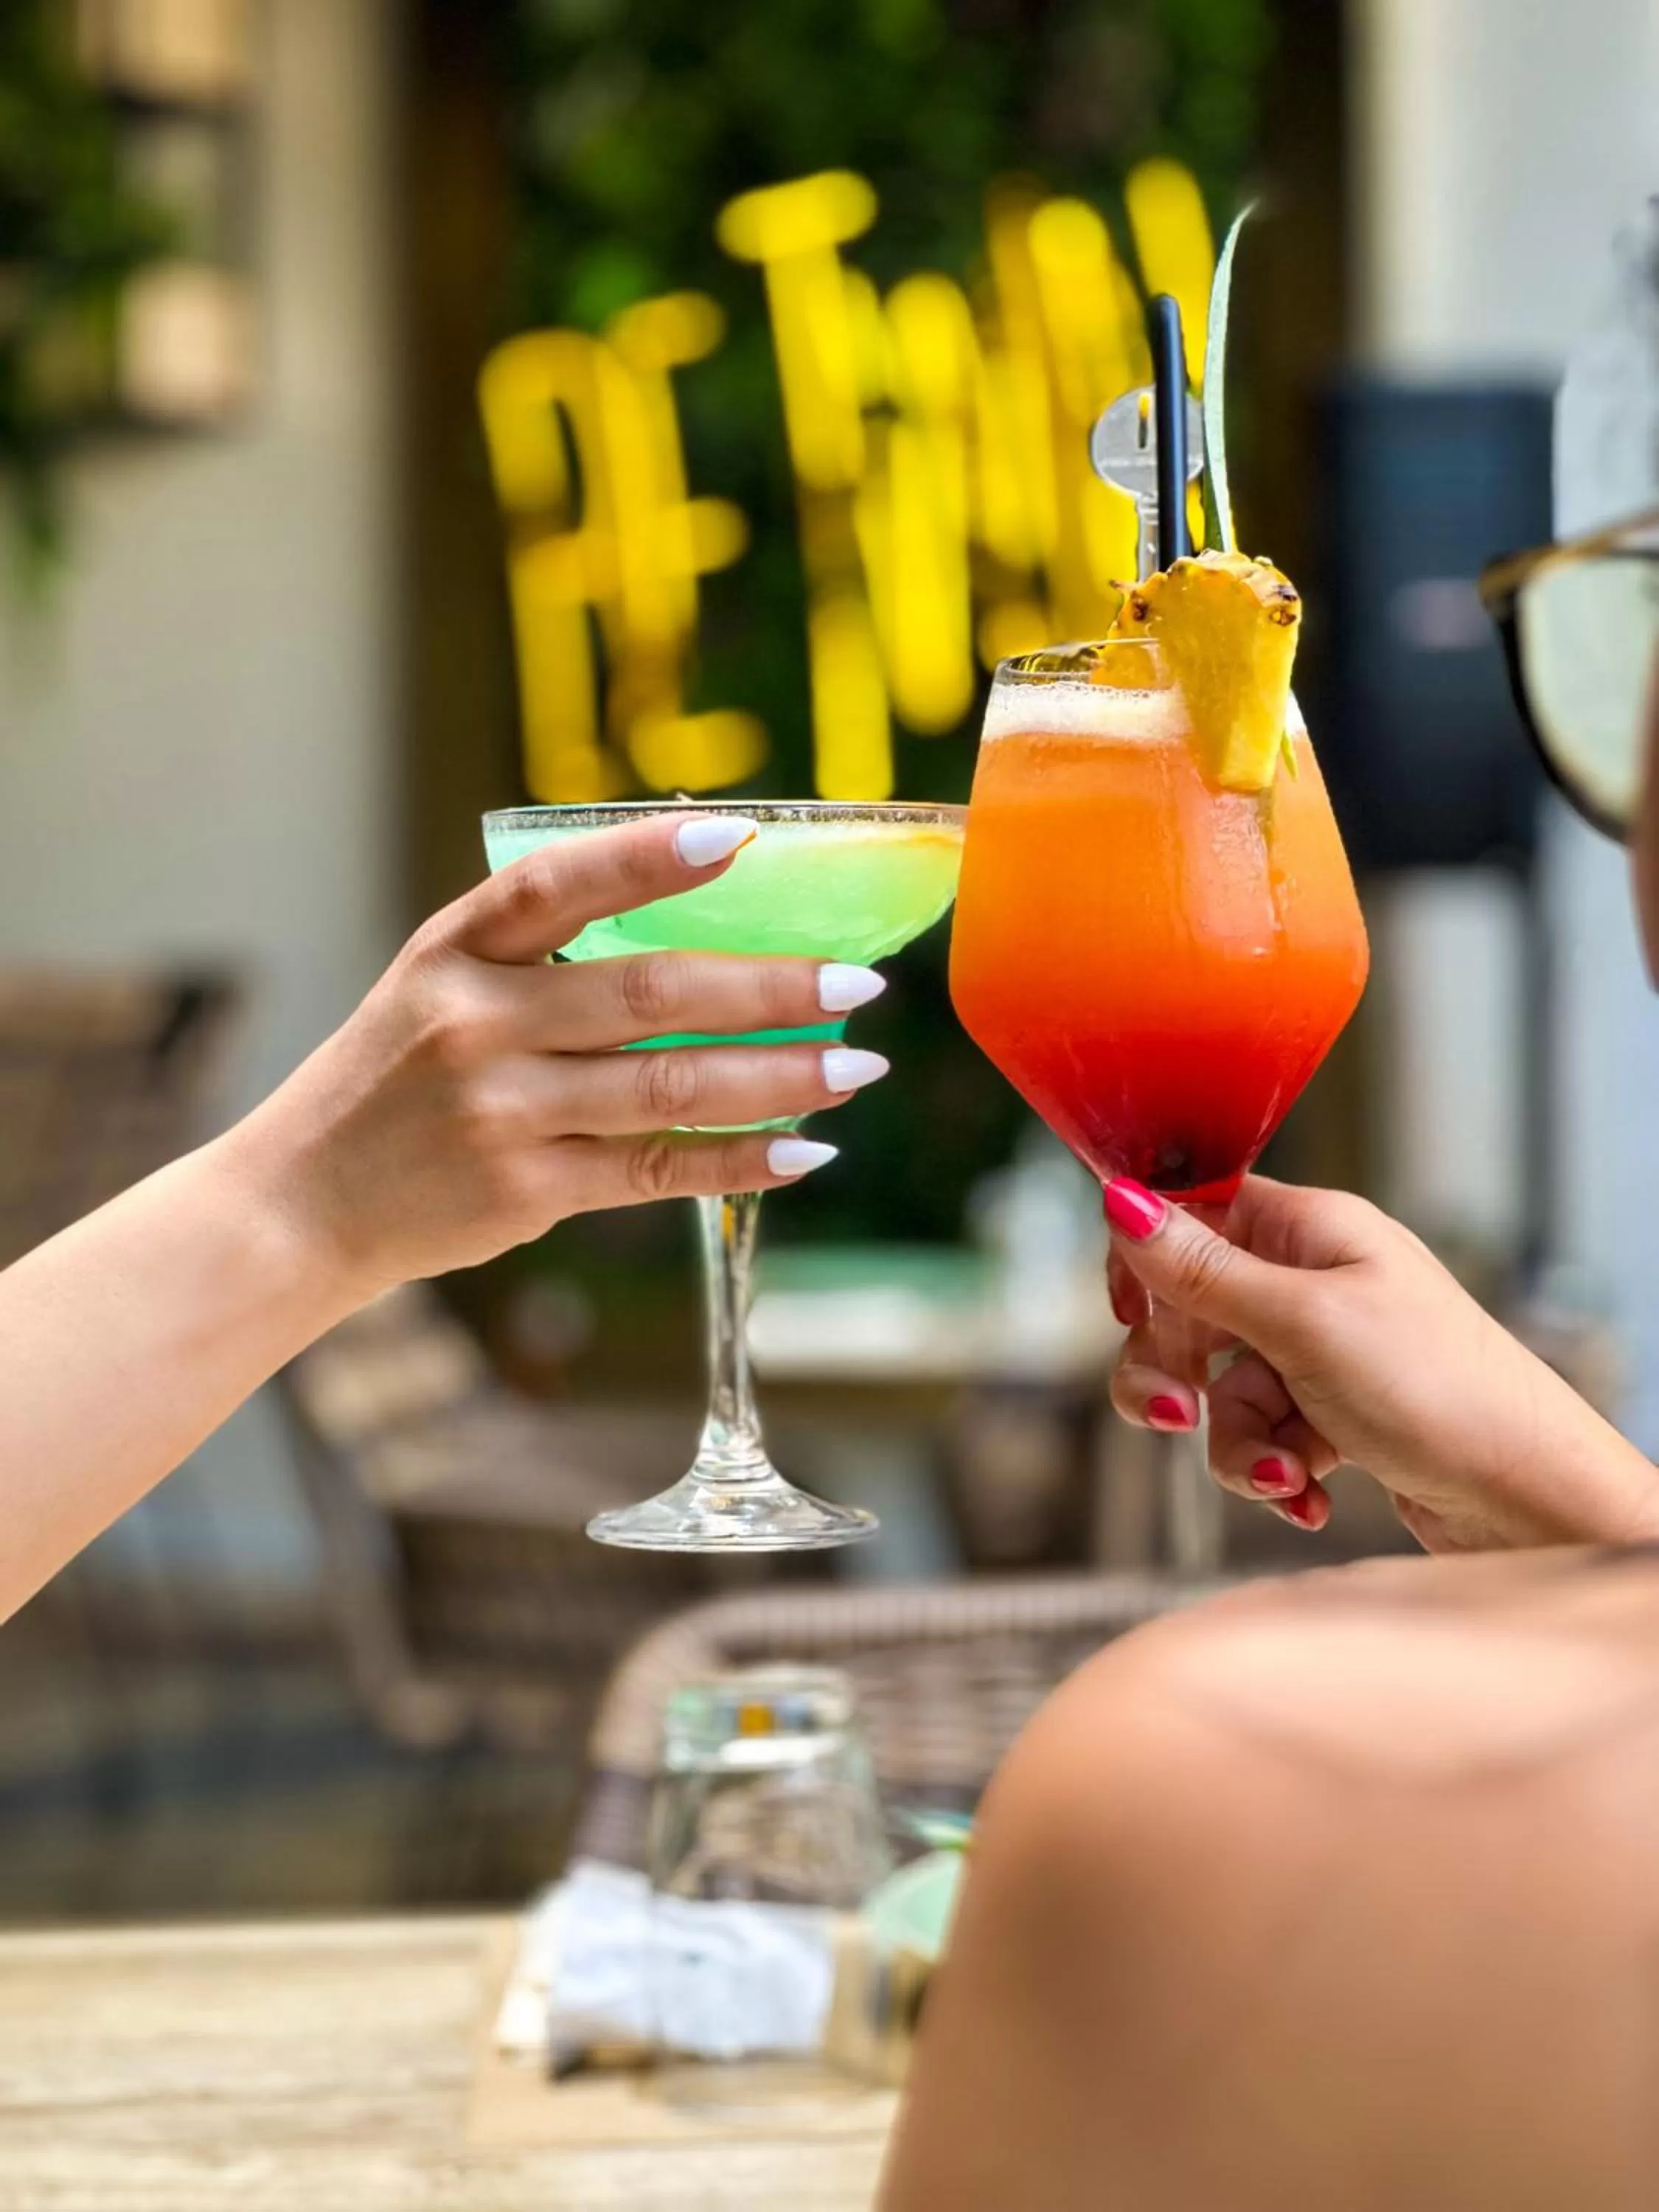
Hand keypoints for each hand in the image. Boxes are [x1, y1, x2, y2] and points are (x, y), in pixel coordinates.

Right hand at [218, 813, 887, 1295]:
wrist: (302, 1201)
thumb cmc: (396, 1080)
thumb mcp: (439, 986)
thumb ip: (540, 956)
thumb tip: (706, 931)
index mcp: (455, 950)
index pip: (559, 883)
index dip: (649, 857)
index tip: (739, 838)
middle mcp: (477, 1022)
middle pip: (649, 993)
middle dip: (770, 987)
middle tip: (858, 982)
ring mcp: (502, 1110)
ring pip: (670, 1085)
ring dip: (779, 1074)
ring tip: (855, 1064)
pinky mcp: (526, 1189)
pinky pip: (657, 1170)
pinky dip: (739, 1161)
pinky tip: (805, 1149)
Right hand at [1103, 1174, 1658, 1551]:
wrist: (1527, 1496)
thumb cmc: (1440, 1390)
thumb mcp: (1302, 1323)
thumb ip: (1202, 1270)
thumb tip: (1122, 1201)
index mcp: (1310, 1230)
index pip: (1195, 1214)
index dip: (1147, 1261)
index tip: (1128, 1314)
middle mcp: (1314, 1281)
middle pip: (1192, 1314)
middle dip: (1175, 1376)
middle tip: (1175, 1414)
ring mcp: (1324, 1351)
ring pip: (1222, 1393)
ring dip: (1237, 1445)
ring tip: (1283, 1476)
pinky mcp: (1335, 1414)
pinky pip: (1265, 1438)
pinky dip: (1275, 1472)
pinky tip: (1309, 1494)